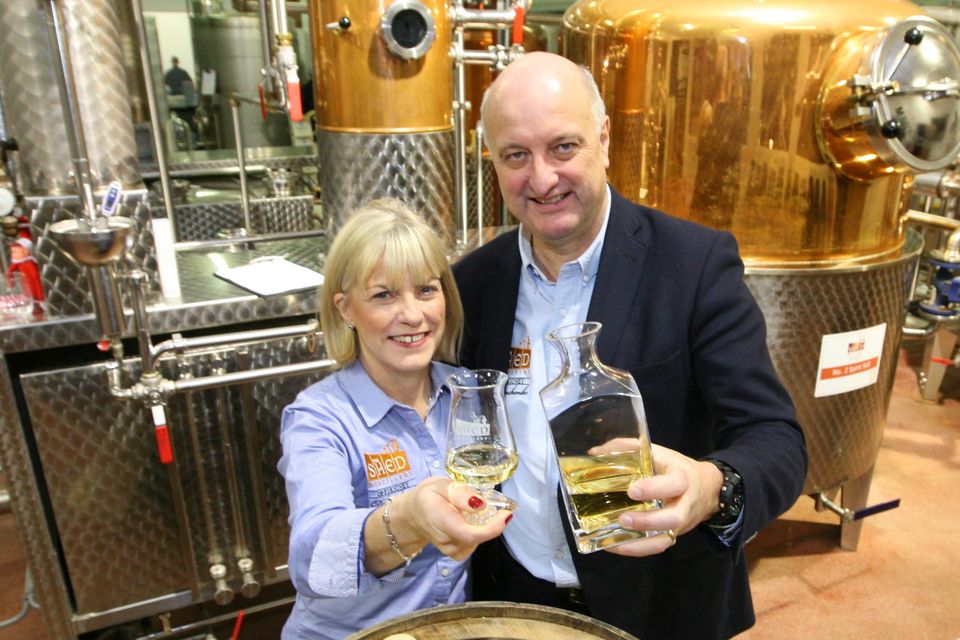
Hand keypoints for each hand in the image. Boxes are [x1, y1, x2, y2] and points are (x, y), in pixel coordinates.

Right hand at [391, 477, 512, 561]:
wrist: (413, 514)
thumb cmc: (428, 496)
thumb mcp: (440, 485)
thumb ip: (459, 493)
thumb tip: (480, 504)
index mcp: (439, 520)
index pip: (468, 534)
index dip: (491, 528)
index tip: (506, 514)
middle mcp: (445, 540)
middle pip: (476, 538)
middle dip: (491, 523)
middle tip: (496, 506)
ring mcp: (450, 550)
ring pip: (477, 542)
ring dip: (485, 527)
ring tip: (477, 512)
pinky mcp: (456, 553)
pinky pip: (474, 545)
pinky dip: (479, 533)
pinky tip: (472, 522)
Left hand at [591, 442, 722, 557]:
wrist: (705, 488)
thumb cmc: (674, 468)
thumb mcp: (657, 453)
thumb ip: (628, 448)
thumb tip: (595, 453)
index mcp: (681, 478)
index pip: (674, 484)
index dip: (654, 489)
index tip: (632, 491)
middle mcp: (684, 504)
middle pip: (673, 518)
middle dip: (648, 521)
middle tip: (624, 519)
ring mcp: (679, 523)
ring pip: (666, 539)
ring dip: (640, 543)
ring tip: (613, 541)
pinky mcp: (673, 535)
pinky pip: (657, 547)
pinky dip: (637, 549)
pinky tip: (614, 546)